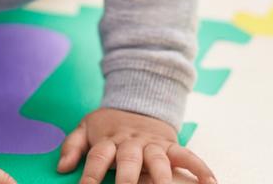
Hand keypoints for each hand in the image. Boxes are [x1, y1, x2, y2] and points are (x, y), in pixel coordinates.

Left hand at [57, 108, 215, 183]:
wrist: (138, 99)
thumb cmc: (109, 124)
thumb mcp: (86, 128)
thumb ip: (72, 146)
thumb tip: (62, 168)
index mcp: (108, 138)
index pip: (98, 157)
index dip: (91, 175)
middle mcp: (131, 141)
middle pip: (130, 160)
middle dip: (128, 179)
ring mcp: (153, 143)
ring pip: (159, 159)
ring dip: (163, 176)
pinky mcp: (171, 143)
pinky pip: (187, 155)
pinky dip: (200, 168)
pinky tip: (210, 183)